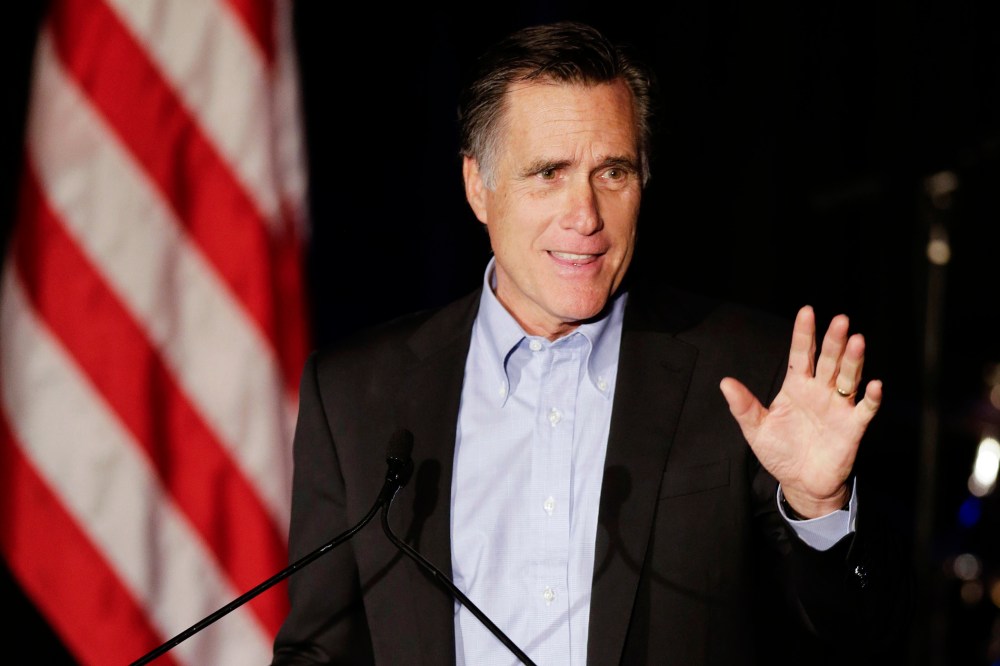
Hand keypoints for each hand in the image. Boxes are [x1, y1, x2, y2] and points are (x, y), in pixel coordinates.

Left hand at [719, 305, 880, 517]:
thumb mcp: (756, 429)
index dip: (803, 334)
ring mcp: (838, 407)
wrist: (800, 483)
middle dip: (833, 341)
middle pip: (827, 360)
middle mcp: (819, 391)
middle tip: (839, 320)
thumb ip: (744, 406)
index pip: (800, 354)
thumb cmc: (779, 452)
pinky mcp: (852, 427)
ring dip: (853, 361)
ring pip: (848, 378)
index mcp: (796, 387)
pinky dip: (871, 398)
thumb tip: (725, 382)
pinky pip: (865, 410)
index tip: (806, 311)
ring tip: (857, 341)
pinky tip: (873, 385)